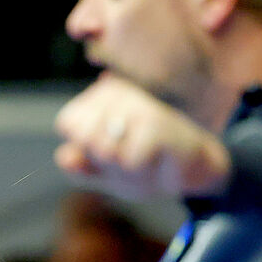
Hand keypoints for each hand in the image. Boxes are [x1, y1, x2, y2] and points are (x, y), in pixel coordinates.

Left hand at [55, 73, 231, 198]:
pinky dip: (144, 171)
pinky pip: (130, 160)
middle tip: (133, 160)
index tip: (114, 152)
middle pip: (84, 138)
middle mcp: (118, 90)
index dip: (85, 149)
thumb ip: (83, 166)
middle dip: (105, 161)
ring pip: (104, 150)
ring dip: (124, 169)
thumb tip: (62, 157)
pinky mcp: (157, 121)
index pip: (68, 123)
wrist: (199, 168)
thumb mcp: (110, 171)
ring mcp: (138, 103)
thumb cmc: (152, 165)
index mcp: (102, 95)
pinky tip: (162, 162)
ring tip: (147, 162)